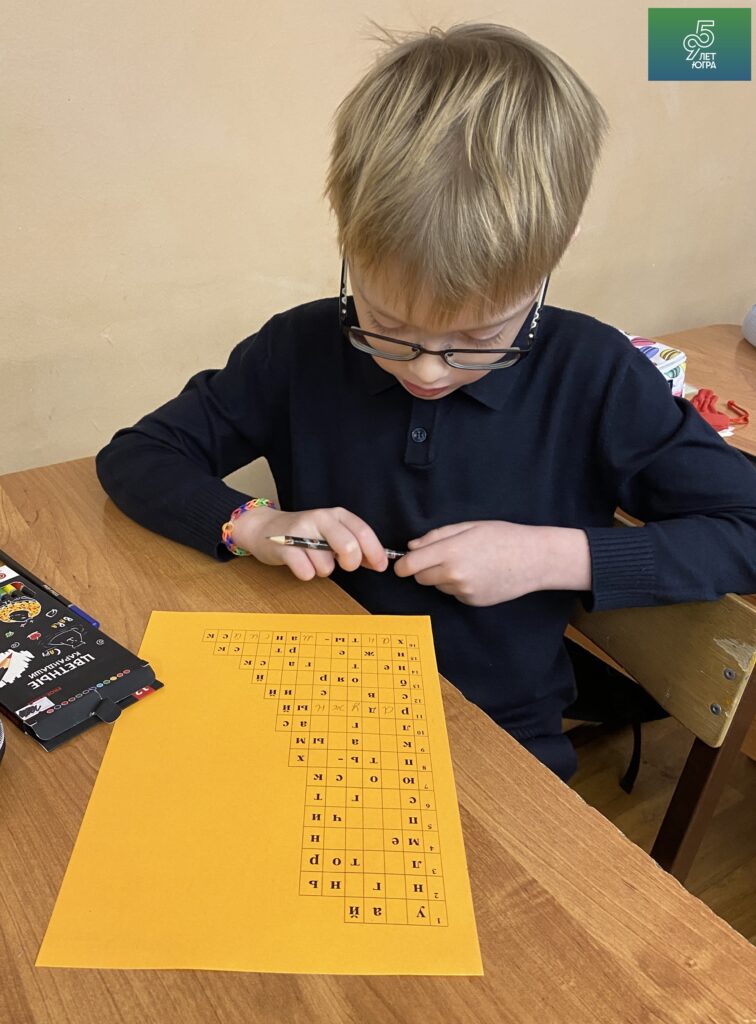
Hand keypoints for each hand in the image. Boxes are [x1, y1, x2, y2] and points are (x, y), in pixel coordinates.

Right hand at [229, 505, 389, 580]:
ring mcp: (301, 532)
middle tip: (343, 565)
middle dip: (351, 563)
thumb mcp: (333, 533)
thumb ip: (356, 546)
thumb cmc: (305, 535)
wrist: (265, 529)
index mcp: (336, 514)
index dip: (375, 552)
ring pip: (326, 566)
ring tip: (313, 559)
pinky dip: (306, 574)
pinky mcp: (284, 546)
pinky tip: (300, 564)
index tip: (380, 567)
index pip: (363, 532)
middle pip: (349, 547)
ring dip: (323, 570)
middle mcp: (320, 518)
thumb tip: (379, 562)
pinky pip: (306, 572)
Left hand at [393, 520, 590, 605]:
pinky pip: (454, 594)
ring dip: (442, 577)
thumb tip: (412, 547)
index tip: (404, 563)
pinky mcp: (472, 601)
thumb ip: (436, 536)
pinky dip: (458, 586)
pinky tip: (477, 574)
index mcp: (451, 551)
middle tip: (442, 556)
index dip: (403, 564)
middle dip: (424, 569)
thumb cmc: (503, 536)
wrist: (534, 559)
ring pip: (437, 586)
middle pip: (420, 578)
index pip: (410, 565)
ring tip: (467, 563)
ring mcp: (463, 591)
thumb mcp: (469, 526)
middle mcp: (454, 574)